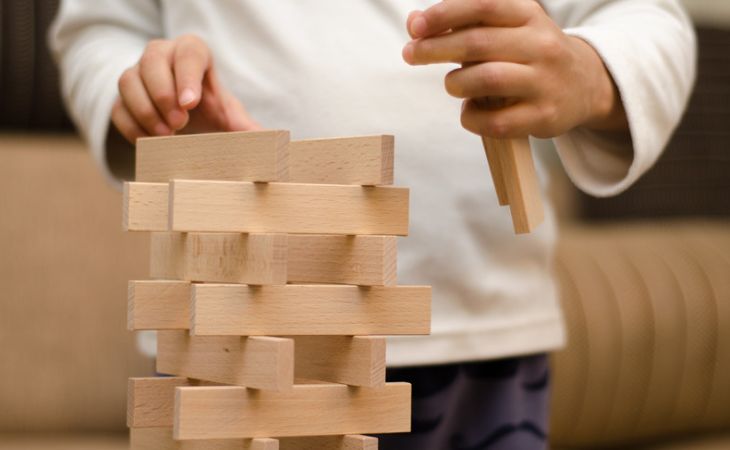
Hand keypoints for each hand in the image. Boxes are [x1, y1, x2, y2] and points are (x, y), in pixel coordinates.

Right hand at [112, 34, 259, 142]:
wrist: (183, 116)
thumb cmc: (209, 108)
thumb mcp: (228, 115)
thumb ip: (245, 126)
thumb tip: (267, 143)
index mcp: (192, 52)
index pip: (188, 52)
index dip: (187, 76)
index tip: (191, 103)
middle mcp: (161, 55)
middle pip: (152, 60)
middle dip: (163, 93)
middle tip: (180, 123)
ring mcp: (137, 74)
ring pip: (128, 80)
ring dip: (145, 109)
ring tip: (166, 135)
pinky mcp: (122, 98)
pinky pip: (117, 107)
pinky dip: (131, 125)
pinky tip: (148, 141)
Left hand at [403, 0, 626, 138]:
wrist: (585, 84)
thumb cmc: (529, 53)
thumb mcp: (506, 28)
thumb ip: (462, 24)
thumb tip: (413, 23)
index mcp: (529, 15)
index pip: (483, 5)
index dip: (445, 14)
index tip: (415, 26)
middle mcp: (541, 45)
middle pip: (478, 44)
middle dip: (435, 48)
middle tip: (410, 54)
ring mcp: (545, 82)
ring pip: (486, 80)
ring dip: (456, 83)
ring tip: (452, 84)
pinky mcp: (544, 117)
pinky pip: (495, 122)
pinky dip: (471, 118)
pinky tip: (469, 111)